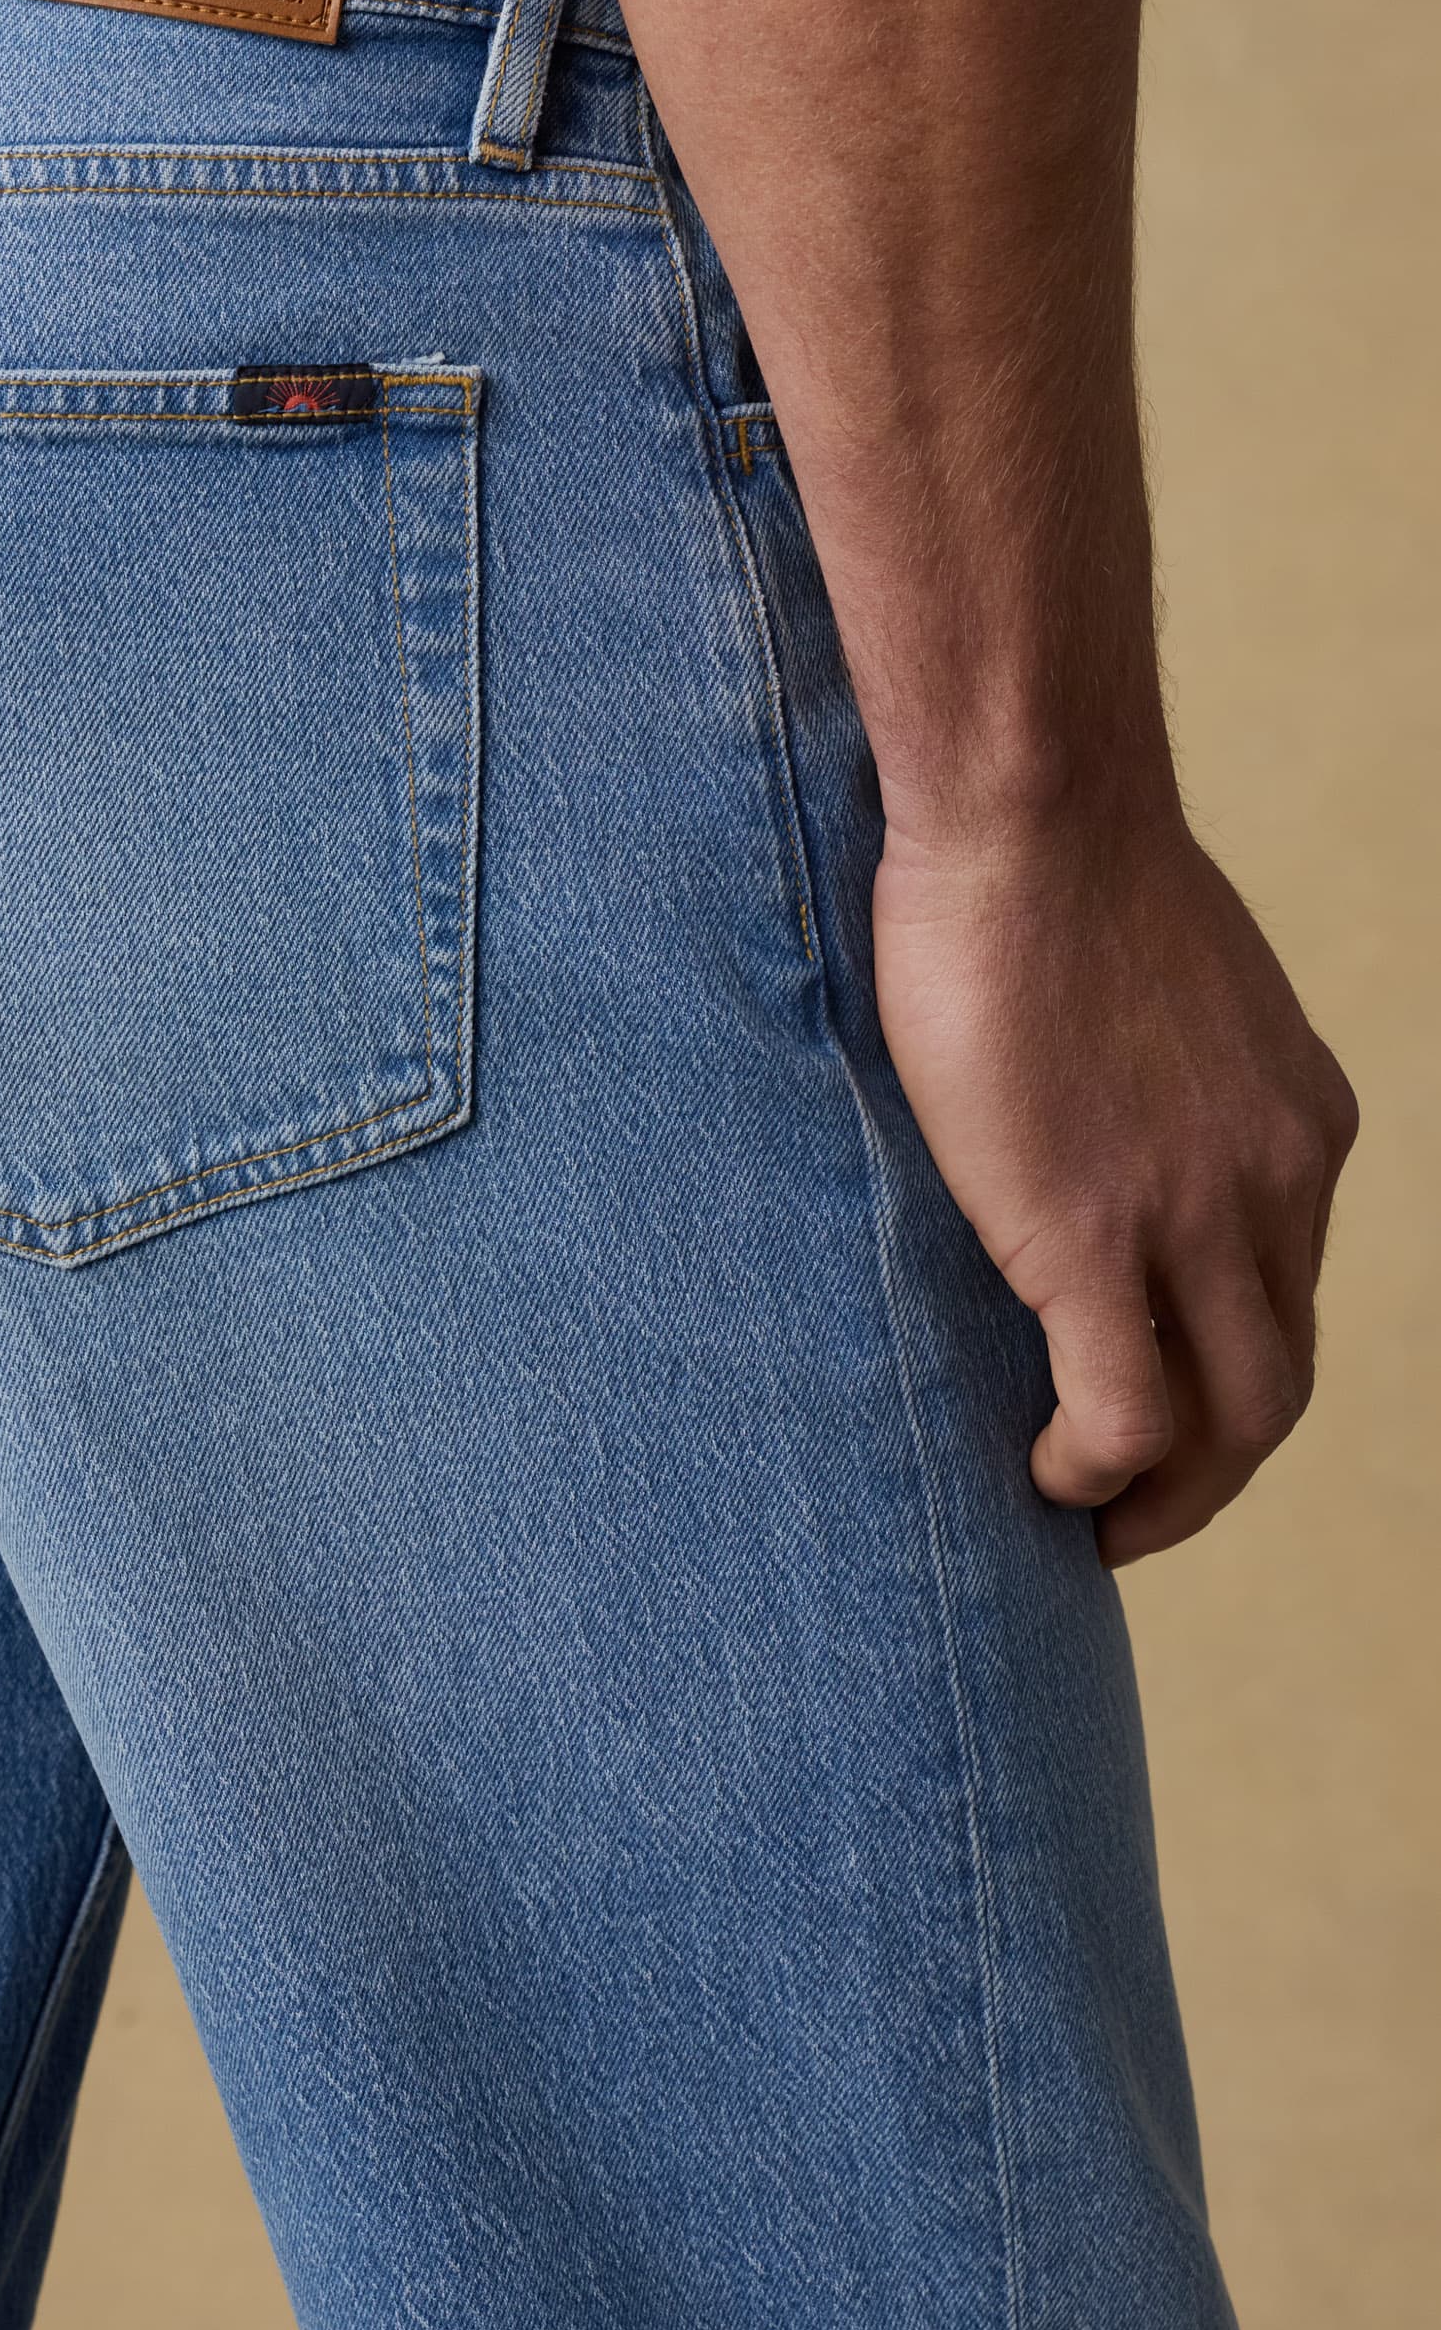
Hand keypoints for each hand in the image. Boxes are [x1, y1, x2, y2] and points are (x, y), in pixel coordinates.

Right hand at [871, 808, 1357, 1562]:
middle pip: (1282, 1380)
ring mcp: (1192, 1215)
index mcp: (1297, 1122)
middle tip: (1132, 1508)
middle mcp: (1276, 1181)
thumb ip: (1150, 1063)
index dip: (1225, 1368)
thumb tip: (1079, 1094)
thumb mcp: (1155, 976)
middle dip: (1216, 1469)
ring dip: (1170, 1497)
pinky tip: (1046, 1476)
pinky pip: (1126, 1409)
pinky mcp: (1092, 1234)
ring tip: (1090, 1522)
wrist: (1032, 808)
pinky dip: (1099, 1471)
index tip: (1156, 1402)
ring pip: (1232, 1419)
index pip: (1288, 1290)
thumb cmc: (1054, 855)